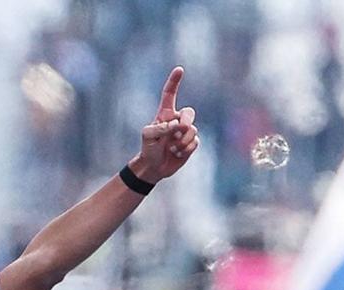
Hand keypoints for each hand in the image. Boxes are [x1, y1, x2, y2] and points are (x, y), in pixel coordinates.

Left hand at [129, 67, 199, 182]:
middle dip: (186, 121)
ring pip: (192, 130)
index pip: (170, 94)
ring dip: (182, 141)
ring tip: (171, 148)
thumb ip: (160, 127)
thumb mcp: (148, 136)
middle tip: (177, 131)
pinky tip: (177, 153)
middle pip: (189, 113)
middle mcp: (176, 120)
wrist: (154, 167)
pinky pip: (195, 142)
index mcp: (165, 114)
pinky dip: (186, 149)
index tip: (179, 69)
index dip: (174, 82)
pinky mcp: (190, 143)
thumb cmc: (148, 149)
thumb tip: (176, 125)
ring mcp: (184, 132)